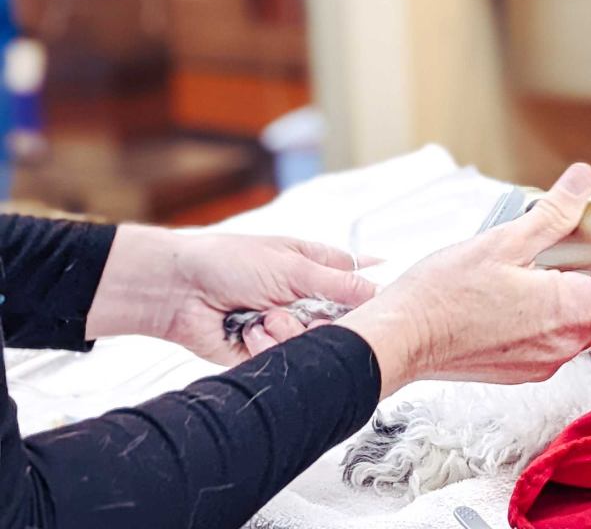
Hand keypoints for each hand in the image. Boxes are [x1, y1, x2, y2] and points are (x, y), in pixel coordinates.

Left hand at [86, 226, 377, 364]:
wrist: (180, 291)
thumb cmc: (232, 261)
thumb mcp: (293, 265)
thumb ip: (338, 282)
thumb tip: (379, 290)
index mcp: (317, 268)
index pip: (359, 283)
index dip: (371, 297)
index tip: (380, 310)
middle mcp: (305, 299)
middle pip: (340, 323)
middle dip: (323, 320)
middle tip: (306, 312)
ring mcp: (286, 326)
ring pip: (314, 345)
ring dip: (289, 332)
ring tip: (265, 317)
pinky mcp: (266, 353)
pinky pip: (285, 360)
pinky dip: (268, 346)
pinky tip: (249, 331)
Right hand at [337, 163, 590, 397]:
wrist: (397, 342)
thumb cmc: (443, 295)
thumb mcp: (502, 240)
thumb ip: (552, 212)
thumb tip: (585, 179)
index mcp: (569, 311)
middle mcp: (564, 344)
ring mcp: (543, 360)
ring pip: (587, 324)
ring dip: (586, 292)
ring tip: (563, 256)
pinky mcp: (522, 367)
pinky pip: (559, 337)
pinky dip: (561, 309)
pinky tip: (533, 284)